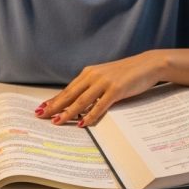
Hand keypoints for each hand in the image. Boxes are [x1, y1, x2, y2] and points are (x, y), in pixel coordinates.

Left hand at [35, 51, 162, 126]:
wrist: (147, 64)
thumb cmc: (127, 73)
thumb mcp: (106, 77)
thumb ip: (93, 87)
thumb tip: (80, 102)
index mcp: (89, 73)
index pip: (68, 89)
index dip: (54, 99)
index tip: (42, 107)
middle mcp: (93, 76)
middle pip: (70, 94)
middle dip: (55, 106)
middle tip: (41, 115)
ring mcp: (104, 82)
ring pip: (82, 100)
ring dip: (68, 113)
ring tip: (57, 122)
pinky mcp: (116, 89)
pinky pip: (100, 105)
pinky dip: (90, 115)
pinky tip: (82, 123)